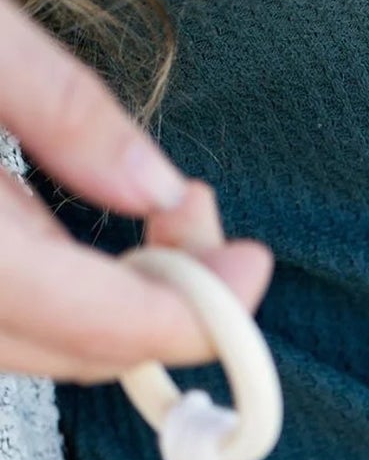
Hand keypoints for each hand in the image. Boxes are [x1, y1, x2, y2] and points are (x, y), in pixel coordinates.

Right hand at [0, 0, 271, 380]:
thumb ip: (61, 109)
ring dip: (119, 293)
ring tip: (156, 202)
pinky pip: (15, 311)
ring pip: (47, 340)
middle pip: (81, 351)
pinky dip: (69, 283)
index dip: (200, 315)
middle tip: (196, 206)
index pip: (103, 327)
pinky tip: (93, 221)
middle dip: (166, 300)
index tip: (254, 263)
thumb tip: (154, 187)